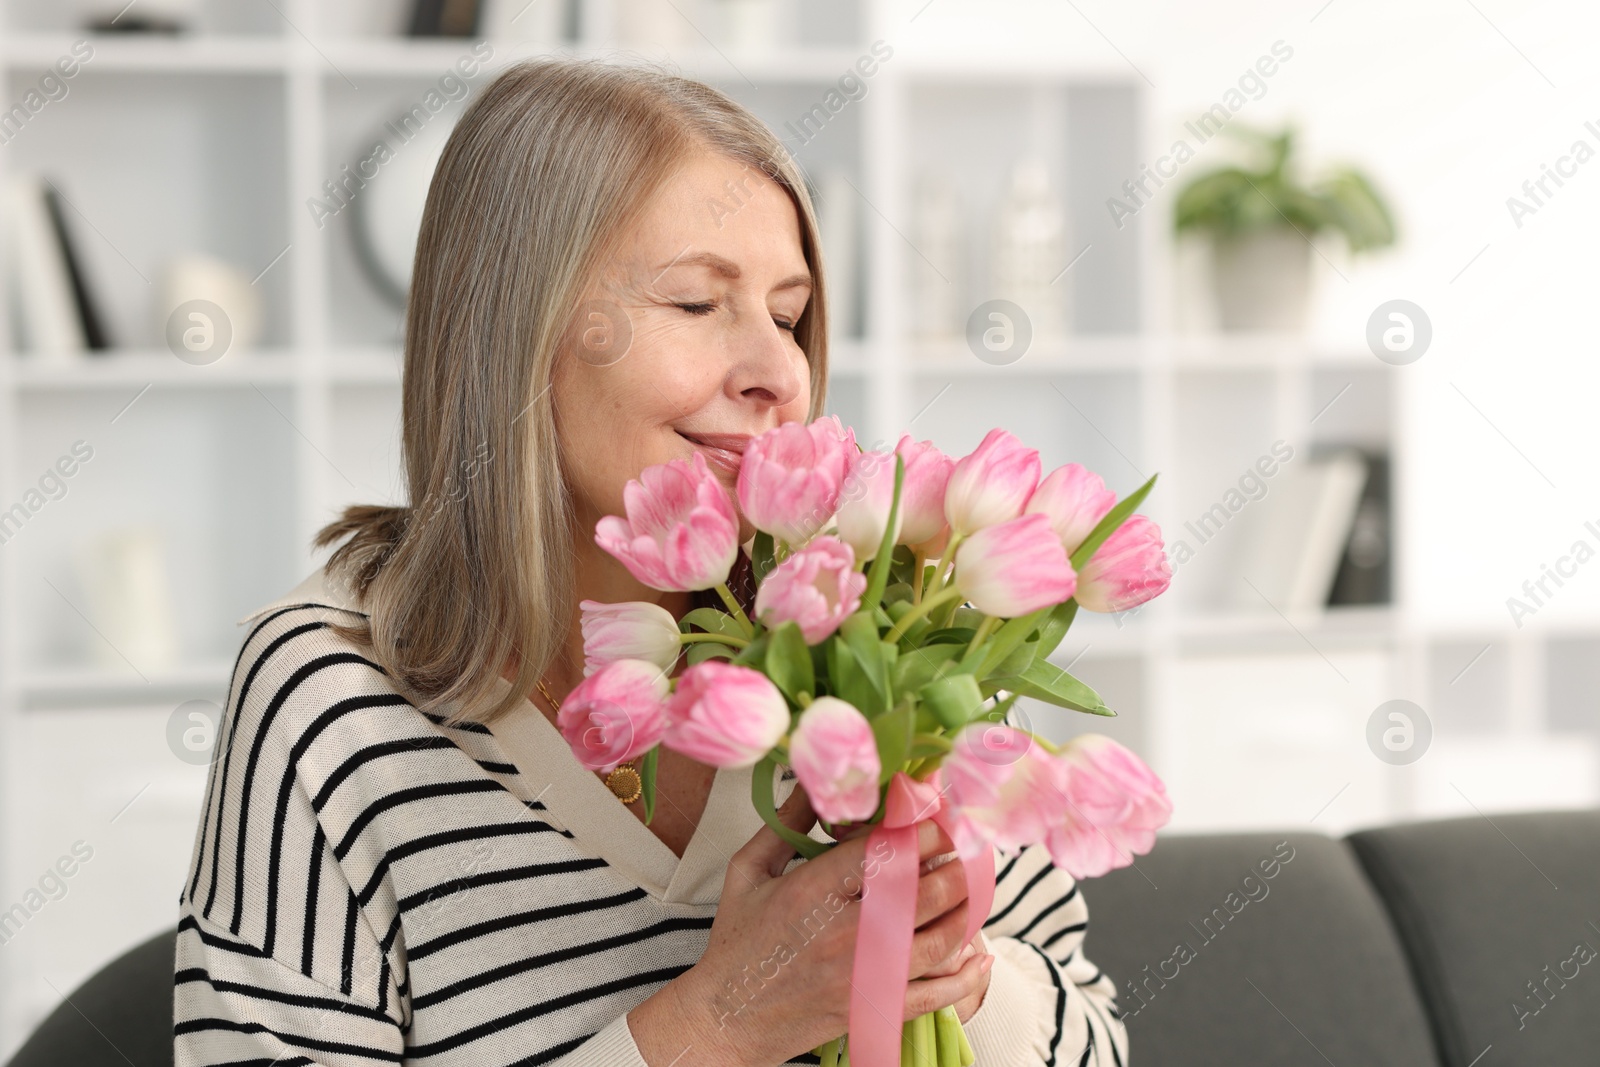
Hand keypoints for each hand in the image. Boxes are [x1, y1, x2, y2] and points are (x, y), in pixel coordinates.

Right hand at [632, 785, 991, 1065]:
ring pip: (939, 940)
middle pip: (924, 893)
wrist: (726, 1018)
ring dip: (964, 911)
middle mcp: (844, 933)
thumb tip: (817, 780)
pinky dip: (965, 976)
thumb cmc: (737, 941)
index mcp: (812, 891)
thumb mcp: (748, 870)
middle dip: (954, 866)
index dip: (924, 832)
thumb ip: (786, 822)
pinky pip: (935, 995)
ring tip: (969, 889)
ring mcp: (863, 977)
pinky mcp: (874, 1010)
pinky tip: (979, 955)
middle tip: (963, 849)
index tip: (938, 817)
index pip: (886, 852)